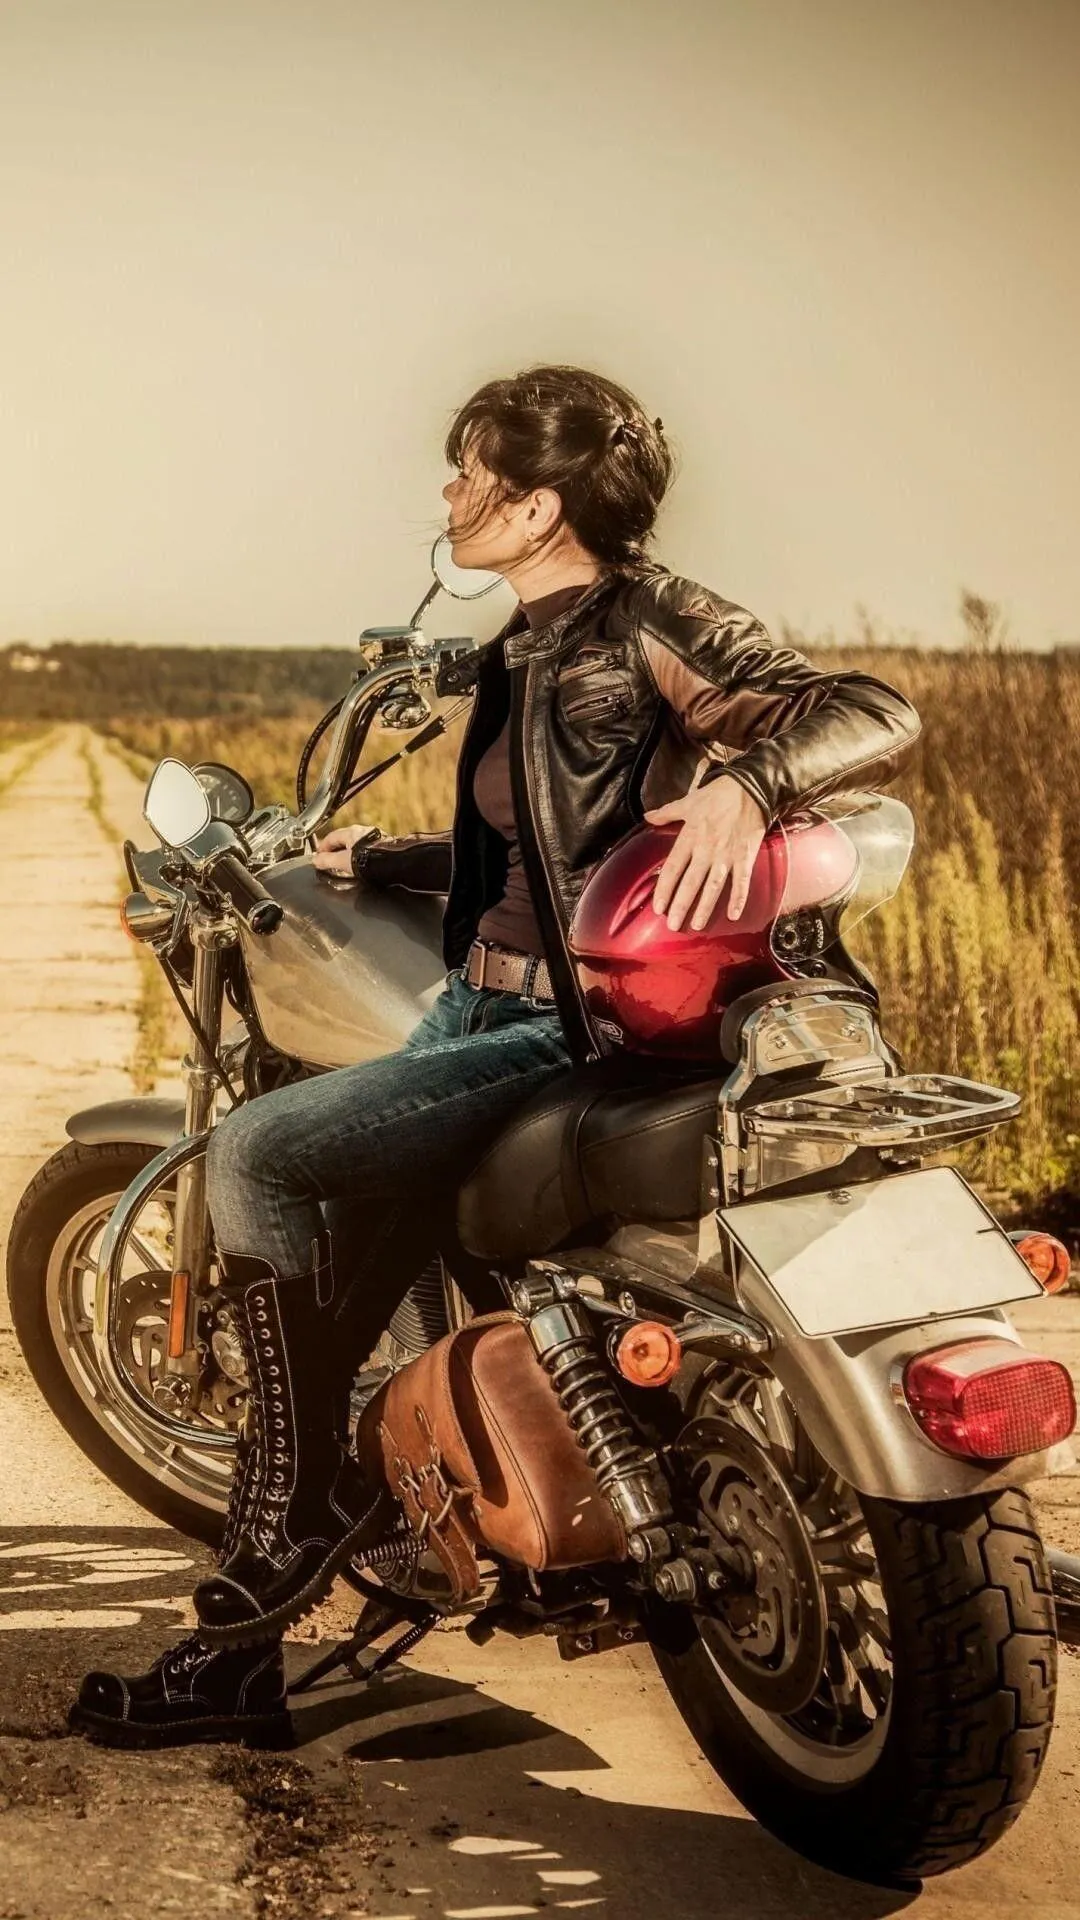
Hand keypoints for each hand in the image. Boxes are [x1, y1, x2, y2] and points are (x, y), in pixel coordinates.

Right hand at [312, 824, 378, 876]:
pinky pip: (364, 849)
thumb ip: (327, 861)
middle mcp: (362, 832)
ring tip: (342, 866)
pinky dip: (358, 856)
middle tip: (329, 862)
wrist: (393, 863)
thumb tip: (316, 861)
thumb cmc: (370, 860)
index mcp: (351, 832)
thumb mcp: (342, 862)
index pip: (330, 837)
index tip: (318, 857)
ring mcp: (373, 838)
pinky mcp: (381, 846)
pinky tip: (358, 865)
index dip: (322, 848)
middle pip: (342, 840)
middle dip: (334, 851)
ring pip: (354, 845)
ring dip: (346, 854)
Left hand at [646, 777, 767, 930]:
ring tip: (697, 925)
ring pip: (713, 886)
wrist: (749, 788)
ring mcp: (727, 855)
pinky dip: (739, 899)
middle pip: (690, 883)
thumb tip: (646, 816)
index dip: (664, 889)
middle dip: (681, 905)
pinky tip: (733, 916)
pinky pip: (741, 882)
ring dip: (705, 907)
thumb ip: (666, 813)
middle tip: (673, 925)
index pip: (672, 869)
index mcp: (689, 837)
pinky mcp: (745, 857)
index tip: (658, 907)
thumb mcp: (687, 802)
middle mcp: (706, 850)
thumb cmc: (716, 795)